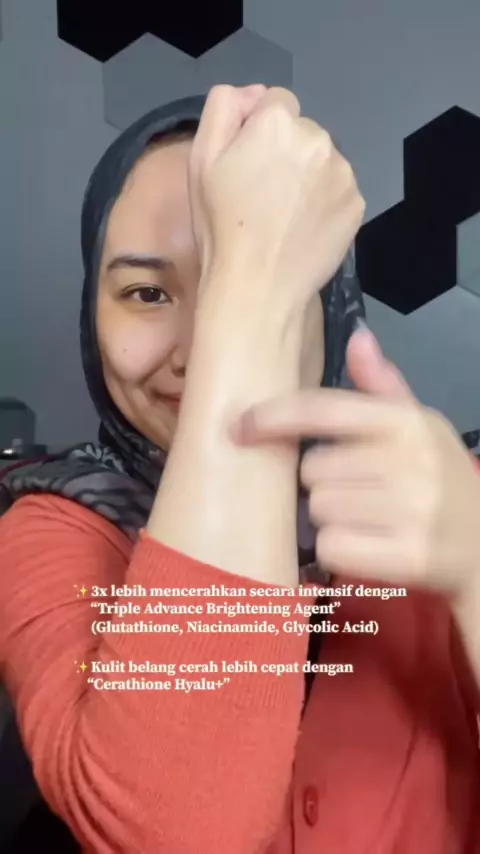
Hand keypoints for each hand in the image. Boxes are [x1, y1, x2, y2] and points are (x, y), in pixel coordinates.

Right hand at [189, 84, 364, 305]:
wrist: (257, 288)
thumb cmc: (221, 226)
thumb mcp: (201, 160)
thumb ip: (223, 108)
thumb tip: (252, 95)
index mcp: (278, 122)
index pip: (275, 102)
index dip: (257, 131)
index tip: (245, 166)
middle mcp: (319, 138)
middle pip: (302, 132)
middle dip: (285, 153)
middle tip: (262, 195)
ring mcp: (343, 173)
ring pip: (323, 161)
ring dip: (307, 177)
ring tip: (283, 216)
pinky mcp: (357, 205)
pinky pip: (338, 191)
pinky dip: (324, 203)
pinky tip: (303, 228)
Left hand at [232, 325, 479, 599]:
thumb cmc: (442, 479)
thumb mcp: (421, 426)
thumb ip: (383, 386)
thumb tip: (357, 336)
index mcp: (407, 421)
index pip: (324, 409)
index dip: (275, 415)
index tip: (239, 426)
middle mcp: (410, 460)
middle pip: (312, 469)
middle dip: (323, 482)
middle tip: (357, 491)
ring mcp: (412, 509)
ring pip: (319, 509)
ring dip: (330, 518)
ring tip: (367, 519)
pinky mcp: (409, 556)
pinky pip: (332, 547)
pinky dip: (339, 550)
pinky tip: (368, 546)